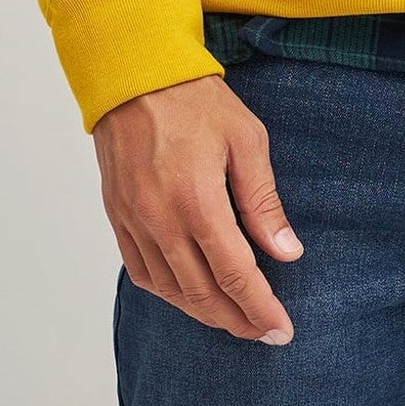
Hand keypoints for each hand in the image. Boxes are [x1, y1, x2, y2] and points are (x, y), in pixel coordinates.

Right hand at [94, 75, 306, 344]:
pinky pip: (141, 272)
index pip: (235, 275)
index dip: (260, 309)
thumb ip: (264, 201)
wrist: (135, 73)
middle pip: (201, 294)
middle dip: (236, 320)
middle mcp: (160, 219)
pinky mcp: (117, 216)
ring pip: (170, 290)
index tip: (281, 329)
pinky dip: (168, 292)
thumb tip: (287, 252)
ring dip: (203, 312)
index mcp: (197, 200)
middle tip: (263, 332)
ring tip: (233, 318)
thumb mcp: (246, 138)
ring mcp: (134, 221)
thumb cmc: (195, 99)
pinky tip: (189, 293)